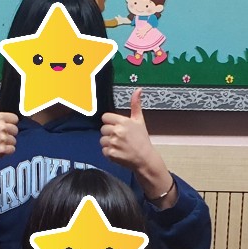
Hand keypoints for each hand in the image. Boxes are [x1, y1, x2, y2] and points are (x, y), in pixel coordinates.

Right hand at [0, 83, 18, 164]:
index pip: (14, 119)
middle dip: (8, 134)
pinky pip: (12, 150)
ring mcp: (2, 138)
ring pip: (13, 141)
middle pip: (15, 130)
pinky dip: (6, 151)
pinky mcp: (2, 150)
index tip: (1, 127)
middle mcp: (1, 127)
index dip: (9, 123)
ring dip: (6, 143)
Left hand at [101, 90, 173, 204]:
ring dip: (108, 143)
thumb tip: (138, 89)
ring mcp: (113, 143)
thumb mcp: (139, 120)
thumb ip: (135, 105)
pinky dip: (109, 153)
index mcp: (123, 122)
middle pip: (103, 129)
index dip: (110, 122)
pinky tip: (118, 152)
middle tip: (120, 138)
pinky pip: (103, 151)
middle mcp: (117, 131)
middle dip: (109, 133)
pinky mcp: (111, 154)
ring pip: (102, 140)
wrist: (145, 158)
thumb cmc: (142, 139)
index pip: (105, 117)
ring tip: (119, 146)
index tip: (117, 127)